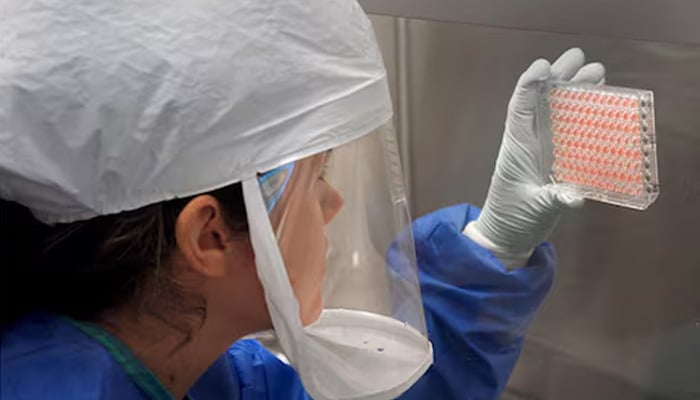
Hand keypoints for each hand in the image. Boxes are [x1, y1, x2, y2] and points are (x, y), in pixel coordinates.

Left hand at [464, 48, 605, 267]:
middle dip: (559, 78)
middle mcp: (529, 141)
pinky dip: (583, 116)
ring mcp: (542, 149)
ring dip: (575, 92)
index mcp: (517, 147)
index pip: (519, 108)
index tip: (544, 66)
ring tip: (597, 73)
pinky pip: (569, 131)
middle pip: (542, 102)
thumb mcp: (533, 209)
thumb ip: (553, 200)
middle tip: (581, 58)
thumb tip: (575, 196)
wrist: (508, 236)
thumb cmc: (513, 219)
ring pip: (557, 112)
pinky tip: (600, 105)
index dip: (530, 85)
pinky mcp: (554, 159)